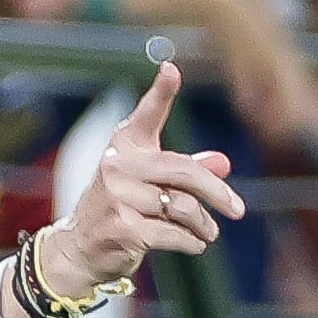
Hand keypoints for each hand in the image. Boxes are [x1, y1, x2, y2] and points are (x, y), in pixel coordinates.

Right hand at [21, 60, 243, 309]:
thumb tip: (223, 164)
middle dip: (216, 192)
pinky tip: (195, 244)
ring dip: (203, 224)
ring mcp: (118, 198)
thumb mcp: (149, 183)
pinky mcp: (124, 229)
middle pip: (183, 171)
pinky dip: (191, 241)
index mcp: (124, 146)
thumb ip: (184, 172)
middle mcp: (118, 166)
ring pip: (182, 207)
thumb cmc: (120, 208)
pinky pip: (173, 234)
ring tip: (209, 232)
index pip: (146, 116)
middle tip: (238, 209)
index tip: (171, 70)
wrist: (80, 248)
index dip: (160, 93)